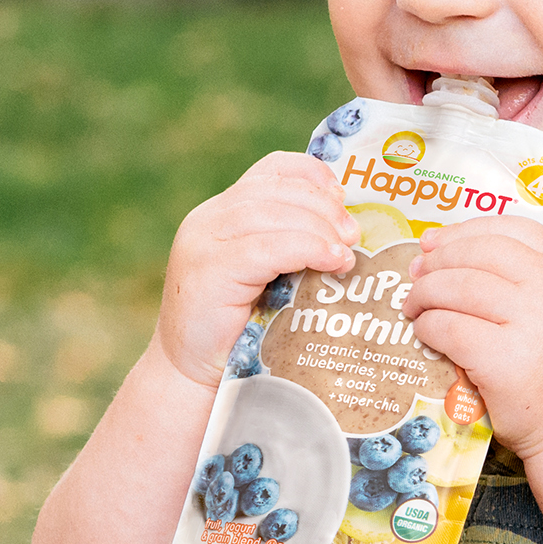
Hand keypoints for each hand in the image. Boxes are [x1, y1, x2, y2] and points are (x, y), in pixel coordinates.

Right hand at [158, 153, 357, 387]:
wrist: (188, 374)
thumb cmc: (237, 331)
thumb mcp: (265, 277)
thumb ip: (289, 247)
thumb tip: (349, 231)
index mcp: (222, 212)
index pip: (272, 169)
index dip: (313, 175)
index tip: (344, 197)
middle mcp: (209, 219)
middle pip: (276, 189)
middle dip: (324, 206)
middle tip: (354, 233)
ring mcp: (203, 243)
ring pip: (273, 213)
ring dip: (320, 228)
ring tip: (348, 252)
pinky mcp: (209, 271)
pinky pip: (267, 248)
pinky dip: (307, 249)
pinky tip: (331, 261)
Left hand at [403, 219, 542, 458]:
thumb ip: (531, 277)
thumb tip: (452, 253)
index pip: (511, 228)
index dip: (465, 230)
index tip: (435, 243)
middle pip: (478, 253)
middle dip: (437, 261)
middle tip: (416, 275)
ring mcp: (529, 323)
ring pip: (457, 287)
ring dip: (425, 293)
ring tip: (414, 305)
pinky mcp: (502, 360)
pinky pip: (448, 328)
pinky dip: (428, 327)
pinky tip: (424, 333)